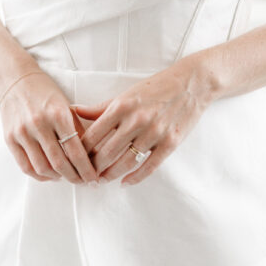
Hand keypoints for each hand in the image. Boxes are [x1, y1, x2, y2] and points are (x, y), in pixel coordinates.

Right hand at [0, 71, 99, 185]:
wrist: (15, 78)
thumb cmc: (44, 90)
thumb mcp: (65, 104)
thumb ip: (76, 128)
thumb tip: (89, 154)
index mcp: (57, 114)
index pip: (75, 150)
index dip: (86, 169)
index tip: (93, 177)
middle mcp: (39, 124)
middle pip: (60, 163)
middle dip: (74, 177)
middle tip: (83, 182)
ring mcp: (22, 132)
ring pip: (43, 168)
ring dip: (57, 178)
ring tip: (66, 177)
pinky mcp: (10, 139)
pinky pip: (26, 166)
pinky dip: (40, 175)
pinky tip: (49, 175)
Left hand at [73, 60, 212, 185]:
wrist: (190, 84)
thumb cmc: (155, 88)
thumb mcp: (127, 94)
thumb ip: (100, 107)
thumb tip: (74, 110)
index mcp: (122, 105)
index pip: (94, 134)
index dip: (82, 150)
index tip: (75, 158)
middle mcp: (137, 119)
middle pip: (107, 152)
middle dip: (93, 167)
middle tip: (85, 176)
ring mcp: (154, 132)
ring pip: (126, 162)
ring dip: (110, 175)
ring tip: (101, 181)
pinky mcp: (170, 143)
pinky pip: (149, 167)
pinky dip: (135, 178)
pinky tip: (125, 182)